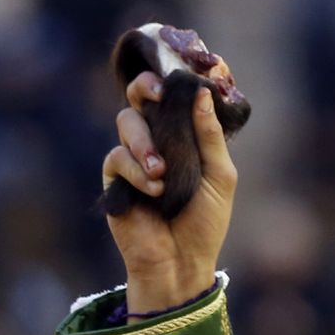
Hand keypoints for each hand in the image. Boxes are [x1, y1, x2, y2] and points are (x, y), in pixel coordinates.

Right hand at [101, 71, 238, 313]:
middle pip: (141, 98)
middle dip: (145, 89)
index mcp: (184, 138)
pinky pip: (117, 157)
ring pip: (127, 122)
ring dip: (144, 142)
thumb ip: (210, 137)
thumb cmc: (205, 222)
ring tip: (161, 171)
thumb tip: (203, 93)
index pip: (173, 98)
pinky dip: (137, 171)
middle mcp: (157, 141)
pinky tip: (154, 191)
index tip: (179, 74)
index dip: (171, 80)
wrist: (182, 261)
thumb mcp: (220, 177)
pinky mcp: (115, 178)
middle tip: (156, 94)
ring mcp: (134, 158)